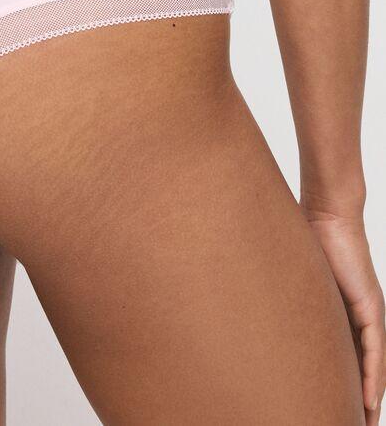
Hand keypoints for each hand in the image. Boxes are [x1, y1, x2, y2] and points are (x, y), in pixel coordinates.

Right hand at [302, 202, 384, 425]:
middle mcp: (359, 321)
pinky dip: (374, 379)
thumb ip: (280, 293)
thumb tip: (249, 301)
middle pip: (362, 373)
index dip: (340, 388)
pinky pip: (375, 353)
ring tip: (361, 425)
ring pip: (373, 370)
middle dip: (356, 403)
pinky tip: (371, 401)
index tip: (327, 409)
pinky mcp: (371, 309)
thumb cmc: (305, 239)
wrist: (327, 216)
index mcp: (339, 317)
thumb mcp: (290, 276)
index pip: (343, 361)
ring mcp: (368, 316)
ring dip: (368, 401)